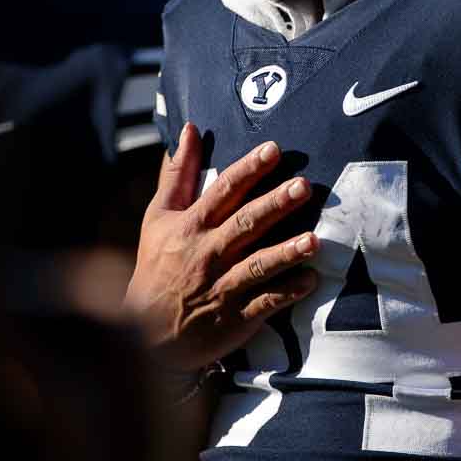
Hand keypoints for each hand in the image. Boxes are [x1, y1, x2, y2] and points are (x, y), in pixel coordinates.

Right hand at [125, 123, 318, 367]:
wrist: (146, 332)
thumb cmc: (157, 265)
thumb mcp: (159, 217)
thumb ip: (177, 174)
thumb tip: (189, 128)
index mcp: (191, 226)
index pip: (223, 191)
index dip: (248, 170)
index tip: (274, 150)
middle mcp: (208, 253)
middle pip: (245, 224)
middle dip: (274, 205)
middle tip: (303, 186)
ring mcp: (223, 287)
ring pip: (258, 266)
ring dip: (286, 253)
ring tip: (314, 239)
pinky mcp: (236, 316)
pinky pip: (265, 303)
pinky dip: (287, 293)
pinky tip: (311, 280)